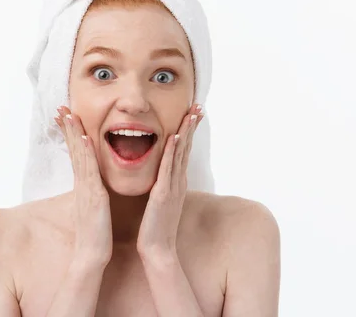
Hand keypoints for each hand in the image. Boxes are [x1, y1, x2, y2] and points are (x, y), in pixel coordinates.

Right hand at [55, 106, 112, 266]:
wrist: (91, 255)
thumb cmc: (94, 233)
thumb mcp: (93, 207)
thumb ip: (92, 193)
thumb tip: (93, 185)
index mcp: (84, 184)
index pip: (76, 153)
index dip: (71, 135)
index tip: (66, 118)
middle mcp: (82, 183)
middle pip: (74, 150)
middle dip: (68, 128)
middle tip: (61, 108)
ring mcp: (86, 188)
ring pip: (79, 155)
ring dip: (74, 134)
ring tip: (69, 115)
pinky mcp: (94, 196)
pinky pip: (88, 170)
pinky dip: (85, 153)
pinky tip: (85, 138)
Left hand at [136, 103, 203, 260]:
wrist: (157, 249)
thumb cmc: (156, 226)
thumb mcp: (162, 200)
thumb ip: (164, 185)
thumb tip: (162, 175)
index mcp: (176, 182)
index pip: (184, 151)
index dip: (189, 131)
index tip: (193, 113)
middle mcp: (178, 181)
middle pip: (187, 148)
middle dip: (192, 126)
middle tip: (198, 106)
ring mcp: (172, 187)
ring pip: (180, 154)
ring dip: (186, 133)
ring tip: (191, 114)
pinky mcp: (163, 194)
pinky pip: (168, 169)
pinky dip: (172, 152)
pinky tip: (174, 137)